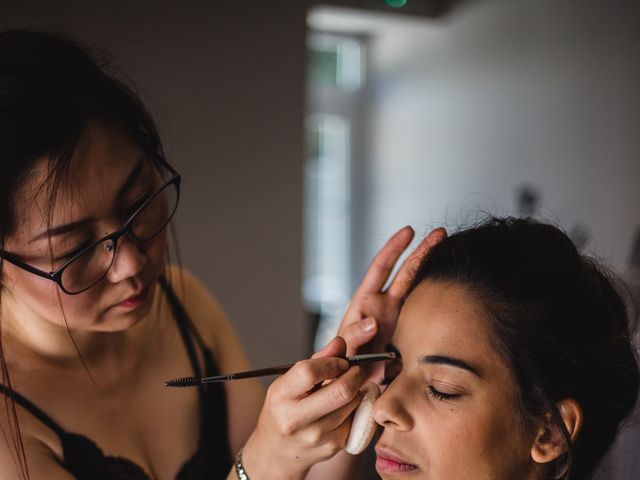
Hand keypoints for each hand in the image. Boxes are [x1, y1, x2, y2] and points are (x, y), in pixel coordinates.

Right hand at [241, 337, 364, 479]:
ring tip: (346, 387)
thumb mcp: (289, 382)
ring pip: (353, 403)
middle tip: (355, 369)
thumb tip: (341, 342)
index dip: (333, 362)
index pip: (310, 371)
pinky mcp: (332, 447)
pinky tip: (343, 407)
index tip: (341, 361)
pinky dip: (354, 408)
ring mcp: (315, 437)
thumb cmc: (284, 409)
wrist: (277, 452)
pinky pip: (354, 419)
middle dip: (355, 374)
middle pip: (341, 390)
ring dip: (356, 390)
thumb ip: (317, 360)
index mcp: (280, 396)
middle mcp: (295, 419)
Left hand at [338, 226, 445, 358]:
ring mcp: (397, 322)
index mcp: (364, 304)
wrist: (347, 394)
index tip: (409, 231)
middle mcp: (383, 309)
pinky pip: (425, 319)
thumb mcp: (339, 352)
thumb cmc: (336, 371)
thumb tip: (371, 322)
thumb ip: (351, 338)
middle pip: (405, 273)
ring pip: (418, 292)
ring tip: (452, 257)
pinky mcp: (408, 339)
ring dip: (433, 275)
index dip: (393, 249)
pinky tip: (454, 296)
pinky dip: (439, 306)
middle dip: (422, 251)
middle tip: (441, 233)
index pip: (380, 269)